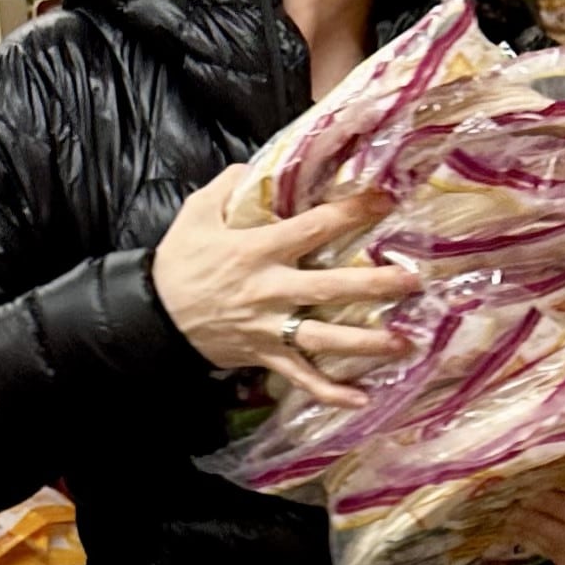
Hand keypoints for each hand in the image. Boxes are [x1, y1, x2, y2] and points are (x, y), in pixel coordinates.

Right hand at [153, 167, 420, 407]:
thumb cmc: (179, 262)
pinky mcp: (265, 356)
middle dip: (373, 285)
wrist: (152, 316)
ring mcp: (270, 329)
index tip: (384, 199)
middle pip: (329, 288)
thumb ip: (231, 186)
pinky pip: (300, 378)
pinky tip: (362, 400)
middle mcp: (270, 291)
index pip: (312, 228)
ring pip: (323, 339)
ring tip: (405, 342)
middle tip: (412, 280)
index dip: (350, 213)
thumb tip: (262, 164)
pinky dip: (329, 393)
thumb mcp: (197, 213)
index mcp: (257, 251)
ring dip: (365, 343)